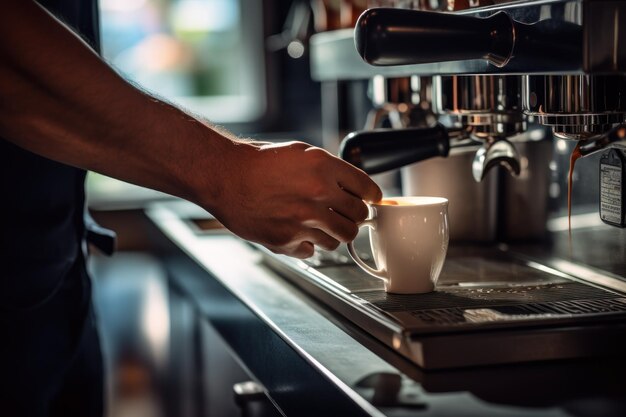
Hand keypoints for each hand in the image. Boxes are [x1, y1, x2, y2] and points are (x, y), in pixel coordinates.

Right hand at [209, 141, 381, 257]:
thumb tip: (357, 189)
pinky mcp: (287, 240)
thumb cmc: (260, 164)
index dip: (370, 196)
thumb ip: (332, 170)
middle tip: (342, 213)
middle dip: (352, 216)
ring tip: (316, 222)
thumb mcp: (301, 153)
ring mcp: (303, 219)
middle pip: (358, 217)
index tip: (370, 200)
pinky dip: (307, 244)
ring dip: (332, 233)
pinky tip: (296, 231)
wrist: (226, 177)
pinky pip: (313, 251)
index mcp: (324, 167)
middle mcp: (317, 193)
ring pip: (340, 239)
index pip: (367, 189)